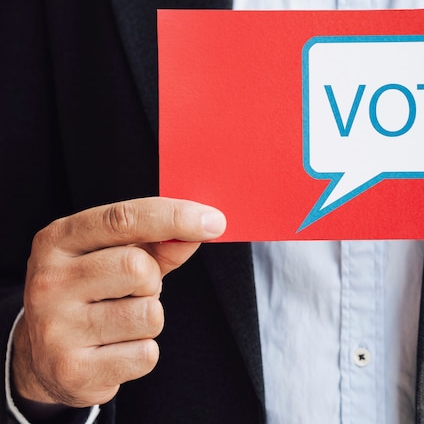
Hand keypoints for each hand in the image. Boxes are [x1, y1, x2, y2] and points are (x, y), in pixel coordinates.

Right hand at [11, 197, 225, 407]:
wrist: (44, 358)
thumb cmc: (91, 293)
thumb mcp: (114, 256)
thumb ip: (159, 242)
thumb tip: (204, 227)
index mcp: (58, 240)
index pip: (123, 219)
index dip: (175, 217)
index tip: (214, 221)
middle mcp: (48, 281)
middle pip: (139, 268)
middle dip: (152, 281)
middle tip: (133, 291)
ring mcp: (55, 328)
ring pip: (149, 314)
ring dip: (150, 318)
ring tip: (120, 321)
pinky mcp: (73, 370)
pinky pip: (146, 354)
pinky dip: (143, 351)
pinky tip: (115, 349)